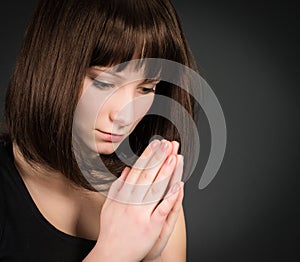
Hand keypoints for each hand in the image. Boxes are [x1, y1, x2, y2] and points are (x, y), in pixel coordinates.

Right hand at [83, 139, 182, 261]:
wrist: (111, 255)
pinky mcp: (151, 226)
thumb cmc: (111, 230)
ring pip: (156, 188)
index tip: (155, 144)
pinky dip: (170, 196)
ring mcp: (141, 213)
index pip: (138, 171)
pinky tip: (178, 185)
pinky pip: (163, 209)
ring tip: (174, 157)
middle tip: (168, 144)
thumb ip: (118, 187)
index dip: (148, 156)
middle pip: (148, 176)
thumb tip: (127, 170)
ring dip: (166, 172)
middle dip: (159, 158)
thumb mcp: (109, 205)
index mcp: (123, 195)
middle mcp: (132, 202)